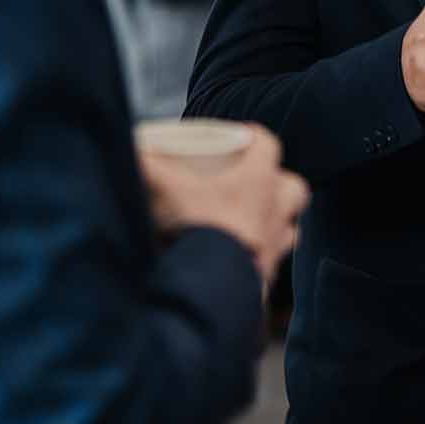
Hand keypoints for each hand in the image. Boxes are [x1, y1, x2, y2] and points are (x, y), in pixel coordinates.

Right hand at [140, 126, 309, 284]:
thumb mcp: (168, 191)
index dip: (257, 138)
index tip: (244, 137)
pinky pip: (274, 261)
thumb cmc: (198, 229)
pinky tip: (243, 259)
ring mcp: (276, 245)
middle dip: (278, 184)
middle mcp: (276, 210)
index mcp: (259, 180)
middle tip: (255, 184)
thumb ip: (148, 167)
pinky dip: (261, 257)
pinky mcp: (269, 276)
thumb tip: (131, 149)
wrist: (213, 286)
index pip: (269, 145)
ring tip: (251, 223)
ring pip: (289, 227)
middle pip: (293, 188)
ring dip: (275, 222)